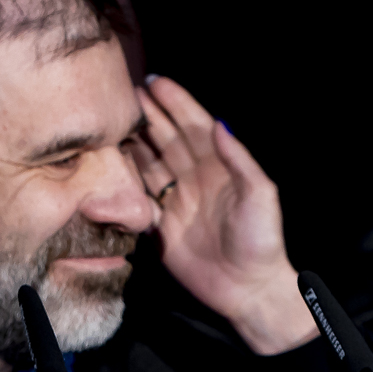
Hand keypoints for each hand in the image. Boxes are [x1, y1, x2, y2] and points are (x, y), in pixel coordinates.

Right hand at [133, 75, 314, 354]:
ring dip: (133, 143)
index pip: (194, 125)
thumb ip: (239, 159)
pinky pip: (141, 196)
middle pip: (167, 138)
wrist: (249, 289)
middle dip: (148, 115)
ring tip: (112, 124)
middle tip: (124, 94)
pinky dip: (126, 180)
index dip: (175, 103)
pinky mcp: (163, 225)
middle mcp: (196, 177)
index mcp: (220, 166)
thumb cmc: (261, 241)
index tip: (155, 82)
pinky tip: (111, 164)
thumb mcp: (260, 195)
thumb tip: (219, 124)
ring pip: (150, 163)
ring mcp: (178, 200)